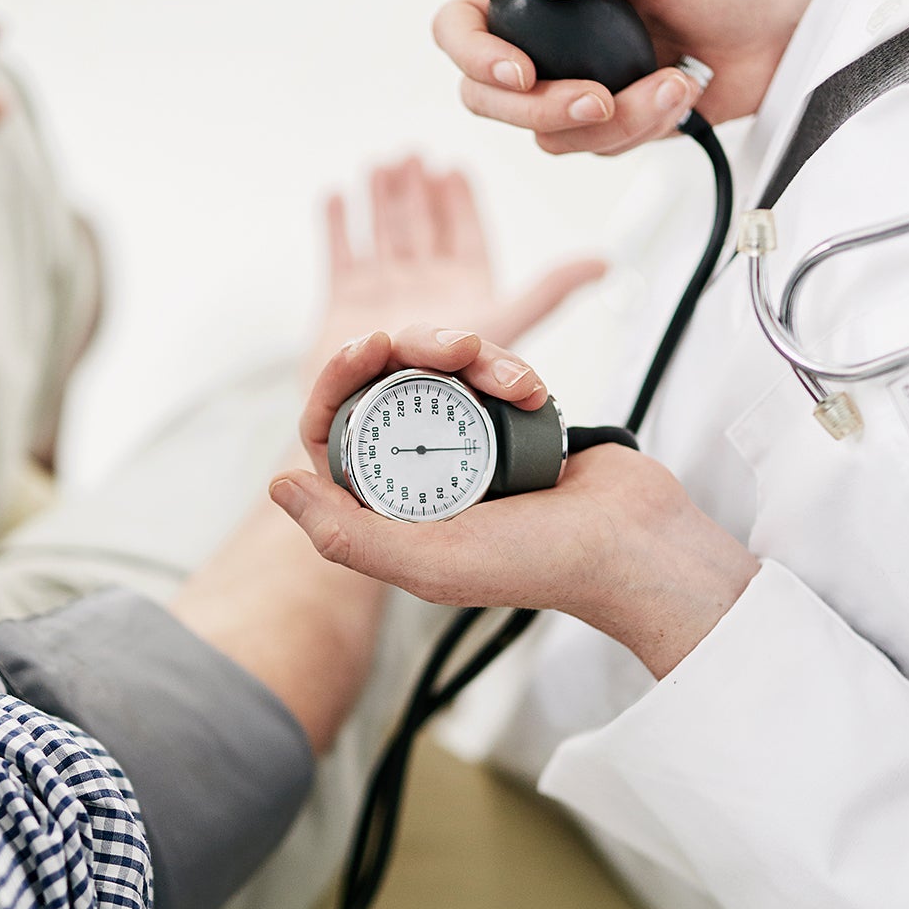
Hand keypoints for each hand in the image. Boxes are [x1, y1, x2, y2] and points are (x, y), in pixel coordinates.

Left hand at [271, 327, 758, 677]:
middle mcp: (418, 475)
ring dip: (471, 357)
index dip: (338, 380)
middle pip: (384, 384)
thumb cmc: (537, 564)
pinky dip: (508, 367)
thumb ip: (345, 534)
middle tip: (451, 344)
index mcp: (388, 510)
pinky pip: (487, 368)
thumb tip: (277, 486)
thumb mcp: (428, 562)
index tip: (367, 347)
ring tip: (510, 378)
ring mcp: (465, 443)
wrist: (632, 543)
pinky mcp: (508, 417)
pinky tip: (532, 389)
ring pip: (437, 368)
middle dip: (413, 349)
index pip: (334, 431)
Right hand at [308, 155, 603, 376]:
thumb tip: (603, 262)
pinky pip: (342, 256)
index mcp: (465, 290)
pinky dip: (339, 225)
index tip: (454, 170)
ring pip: (384, 234)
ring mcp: (382, 294)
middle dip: (417, 192)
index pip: (466, 236)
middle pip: (422, 228)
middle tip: (412, 156)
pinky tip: (336, 196)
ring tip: (381, 166)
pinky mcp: (343, 305)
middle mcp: (424, 289)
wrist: (378, 418)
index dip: (460, 203)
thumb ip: (549, 292)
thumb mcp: (504, 326)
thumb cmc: (445, 384)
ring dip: (382, 199)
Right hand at [433, 0, 826, 155]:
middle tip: (597, 100)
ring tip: (670, 84)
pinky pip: (595, 150)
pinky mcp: (605, 127)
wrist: (777, 34)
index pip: (460, 26)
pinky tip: (676, 95)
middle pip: (486, 99)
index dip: (474, 56)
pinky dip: (640, 127)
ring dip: (614, 119)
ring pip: (546, 135)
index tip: (522, 71)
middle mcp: (543, 44)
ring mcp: (570, 88)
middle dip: (543, 109)